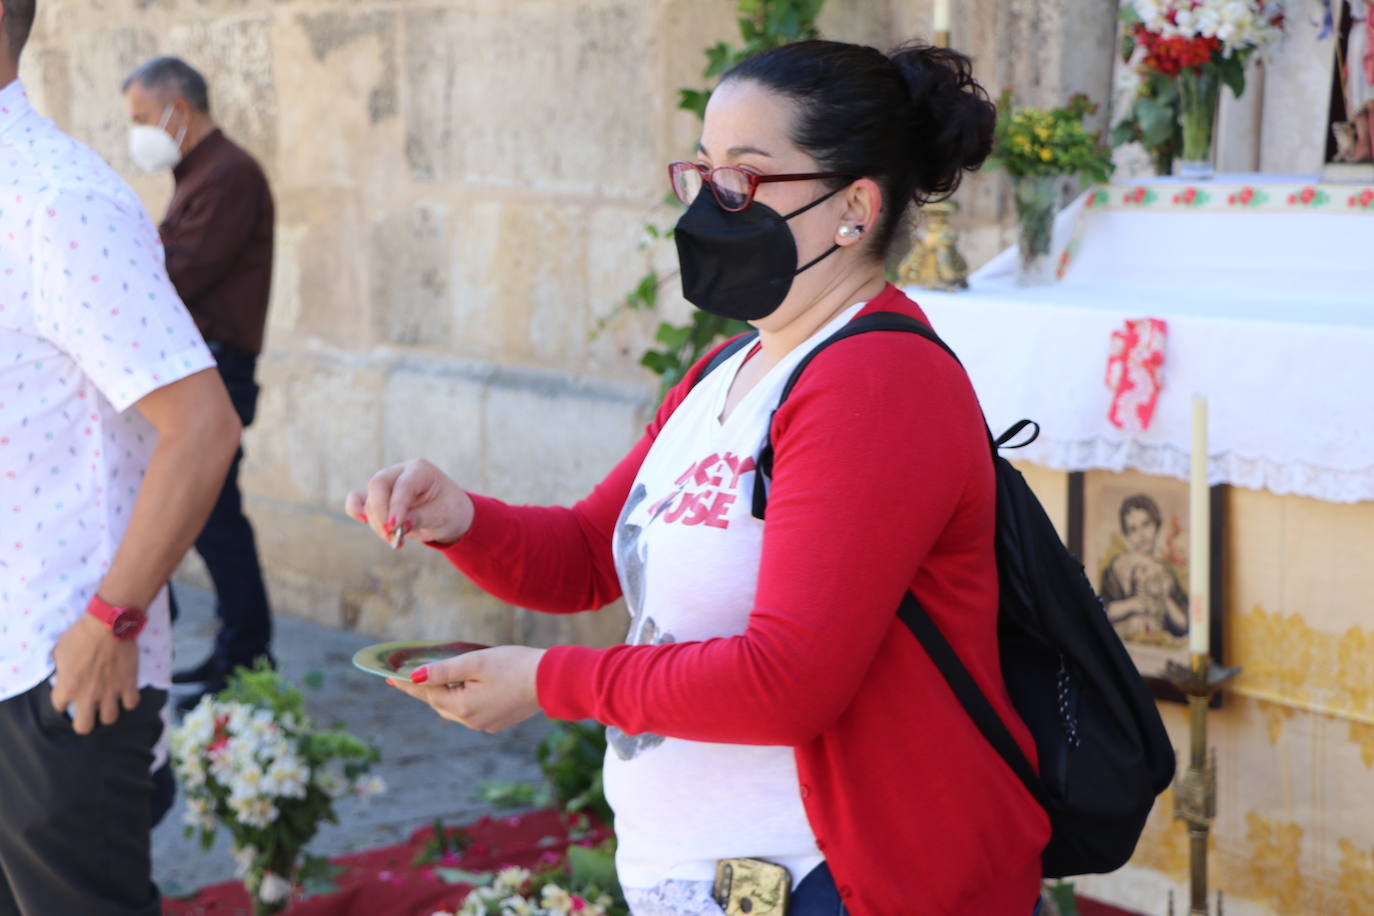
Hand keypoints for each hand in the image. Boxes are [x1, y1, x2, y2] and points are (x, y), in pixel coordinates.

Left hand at [50, 614, 140, 734]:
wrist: (108, 624)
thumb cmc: (80, 634)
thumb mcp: (59, 651)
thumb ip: (60, 669)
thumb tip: (62, 674)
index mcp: (67, 687)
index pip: (58, 708)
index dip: (61, 701)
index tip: (66, 694)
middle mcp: (88, 695)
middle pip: (84, 727)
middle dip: (84, 721)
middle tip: (87, 711)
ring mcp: (110, 691)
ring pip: (109, 719)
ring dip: (107, 712)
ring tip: (107, 702)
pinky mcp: (129, 684)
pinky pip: (132, 704)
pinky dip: (129, 700)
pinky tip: (125, 692)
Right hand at [344, 459, 474, 546]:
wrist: (449, 513)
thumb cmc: (449, 510)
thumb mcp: (442, 515)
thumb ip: (420, 518)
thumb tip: (396, 526)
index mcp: (420, 470)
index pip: (403, 485)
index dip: (397, 506)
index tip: (394, 527)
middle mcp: (400, 472)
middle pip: (378, 485)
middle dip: (381, 513)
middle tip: (391, 535)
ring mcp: (386, 483)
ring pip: (370, 500)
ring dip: (377, 523)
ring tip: (395, 540)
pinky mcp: (377, 497)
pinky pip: (357, 500)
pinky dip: (356, 510)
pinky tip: (362, 520)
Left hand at [386, 646, 545, 732]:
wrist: (552, 680)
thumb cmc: (515, 666)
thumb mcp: (476, 662)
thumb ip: (444, 670)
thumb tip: (415, 677)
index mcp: (463, 706)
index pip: (427, 693)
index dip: (407, 683)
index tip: (388, 676)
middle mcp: (471, 721)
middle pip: (439, 703)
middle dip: (423, 689)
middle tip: (405, 677)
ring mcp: (485, 724)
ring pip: (454, 709)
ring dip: (443, 695)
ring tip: (432, 681)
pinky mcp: (497, 722)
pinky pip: (470, 712)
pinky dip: (462, 700)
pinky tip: (462, 689)